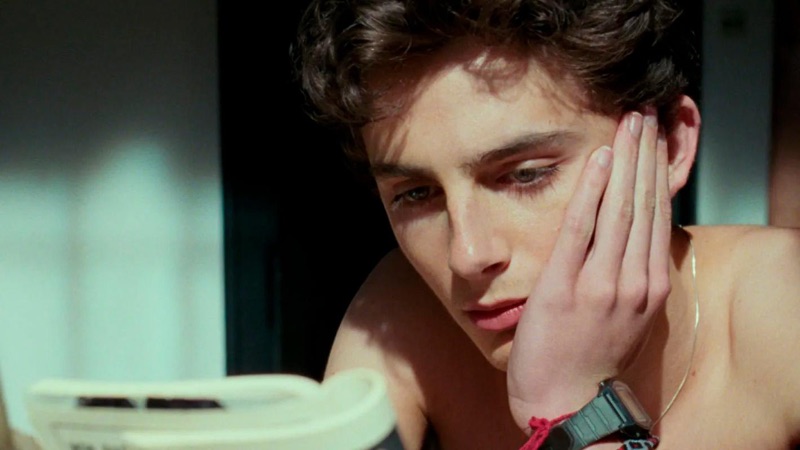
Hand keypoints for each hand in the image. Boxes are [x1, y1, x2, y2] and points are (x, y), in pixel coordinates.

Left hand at [506, 108, 671, 430]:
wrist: (566, 402)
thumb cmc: (589, 359)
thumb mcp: (623, 316)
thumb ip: (627, 276)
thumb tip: (625, 239)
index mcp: (648, 286)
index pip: (658, 216)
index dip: (657, 173)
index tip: (656, 139)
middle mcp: (633, 280)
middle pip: (644, 204)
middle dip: (646, 154)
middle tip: (646, 113)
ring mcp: (601, 283)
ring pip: (621, 209)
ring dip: (625, 161)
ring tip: (629, 122)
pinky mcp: (565, 287)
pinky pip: (582, 230)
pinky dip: (593, 192)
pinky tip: (600, 159)